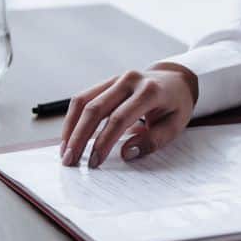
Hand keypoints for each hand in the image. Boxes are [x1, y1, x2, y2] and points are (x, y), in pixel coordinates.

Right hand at [59, 63, 198, 168]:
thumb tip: (126, 153)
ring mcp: (114, 79)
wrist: (174, 79)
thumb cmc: (175, 105)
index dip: (104, 141)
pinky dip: (72, 118)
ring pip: (82, 101)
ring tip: (65, 150)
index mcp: (149, 91)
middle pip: (95, 109)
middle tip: (70, 160)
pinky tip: (69, 136)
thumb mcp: (175, 126)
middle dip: (79, 136)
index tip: (94, 161)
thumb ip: (152, 140)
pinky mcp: (105, 82)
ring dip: (70, 128)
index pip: (119, 118)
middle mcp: (128, 81)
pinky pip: (82, 98)